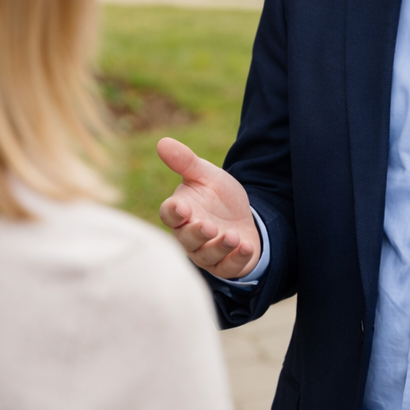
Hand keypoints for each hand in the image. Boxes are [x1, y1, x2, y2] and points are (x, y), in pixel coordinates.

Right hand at [157, 137, 261, 278]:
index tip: (182, 207)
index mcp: (181, 212)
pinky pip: (228, 267)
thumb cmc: (217, 196)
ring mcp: (207, 252)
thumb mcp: (206, 175)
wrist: (243, 217)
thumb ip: (186, 162)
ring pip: (207, 255)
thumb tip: (162, 142)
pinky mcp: (225, 264)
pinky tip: (247, 248)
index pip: (170, 214)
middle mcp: (189, 236)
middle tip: (209, 227)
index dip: (174, 212)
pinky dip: (237, 259)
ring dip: (220, 247)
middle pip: (187, 239)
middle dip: (198, 234)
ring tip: (233, 236)